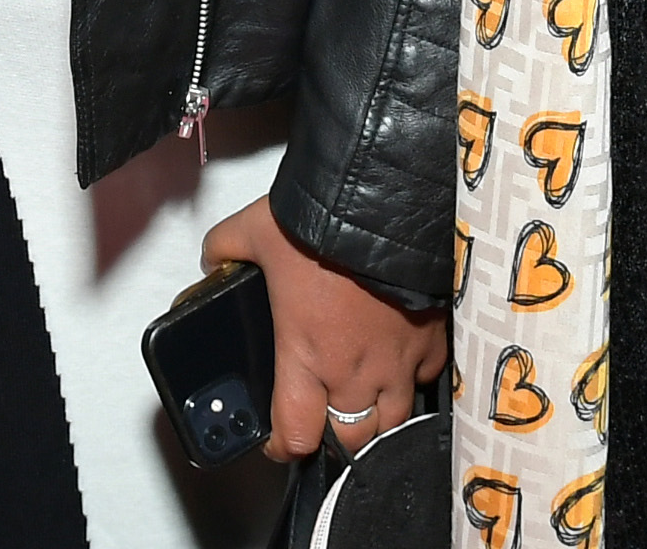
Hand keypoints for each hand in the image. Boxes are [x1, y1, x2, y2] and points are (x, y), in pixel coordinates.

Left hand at [200, 196, 446, 464]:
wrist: (387, 202)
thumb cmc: (325, 223)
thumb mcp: (255, 231)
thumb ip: (226, 251)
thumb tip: (214, 259)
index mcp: (306, 357)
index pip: (296, 436)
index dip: (282, 445)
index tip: (276, 438)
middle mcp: (355, 371)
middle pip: (349, 439)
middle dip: (332, 436)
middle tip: (320, 415)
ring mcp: (399, 362)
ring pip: (392, 421)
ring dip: (374, 416)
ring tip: (361, 396)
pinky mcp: (432, 340)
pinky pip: (424, 376)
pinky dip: (411, 376)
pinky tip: (398, 358)